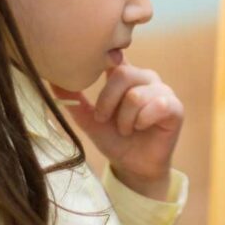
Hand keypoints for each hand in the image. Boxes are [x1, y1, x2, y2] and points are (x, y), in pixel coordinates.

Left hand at [51, 54, 183, 199]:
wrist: (134, 167)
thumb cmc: (114, 140)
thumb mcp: (89, 119)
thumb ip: (73, 99)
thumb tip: (50, 80)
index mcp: (125, 75)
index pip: (114, 56)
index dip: (104, 59)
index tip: (89, 68)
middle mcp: (145, 78)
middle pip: (123, 74)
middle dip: (107, 102)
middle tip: (104, 119)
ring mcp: (163, 91)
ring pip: (136, 95)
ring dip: (125, 119)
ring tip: (126, 130)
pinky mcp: (175, 108)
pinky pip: (157, 105)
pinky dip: (143, 120)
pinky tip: (142, 128)